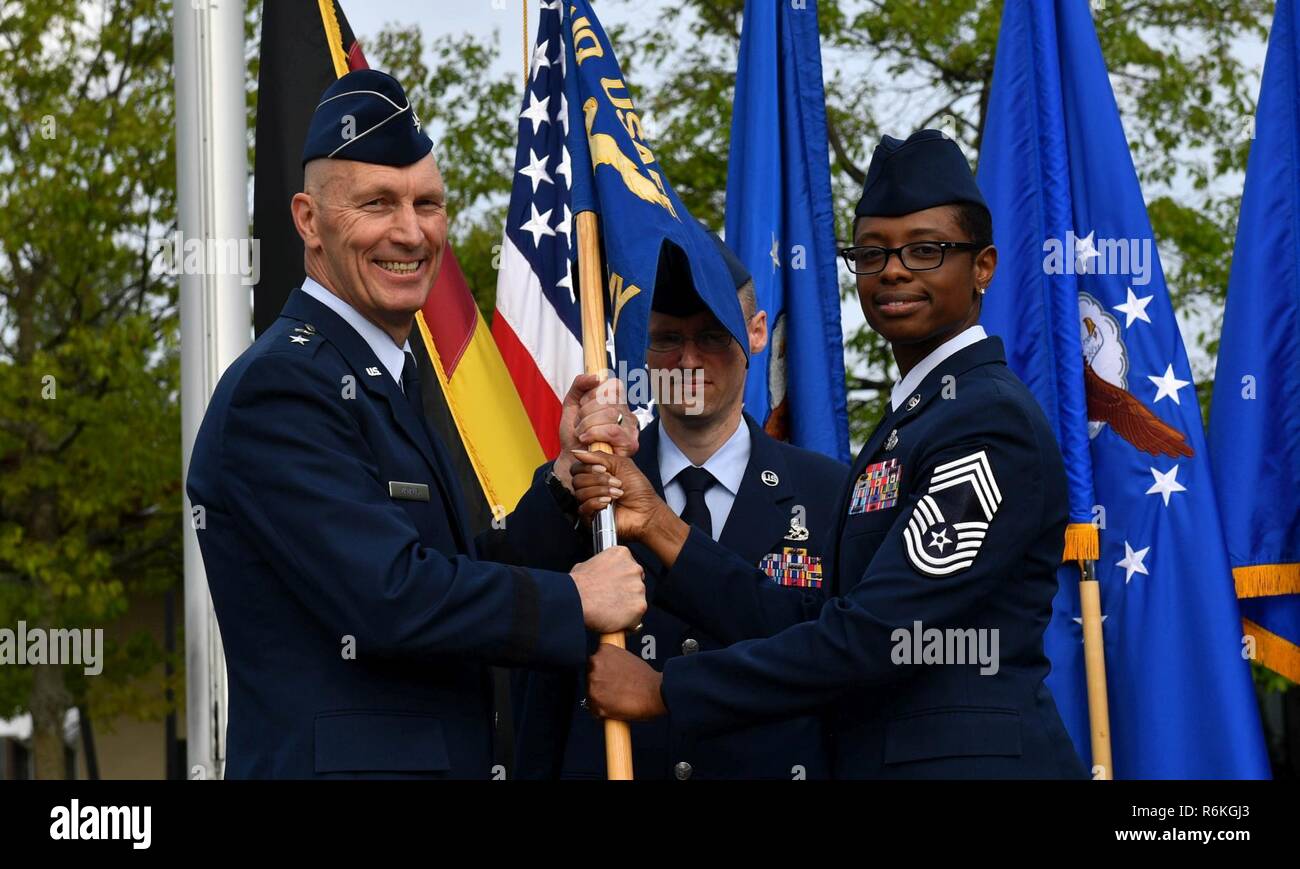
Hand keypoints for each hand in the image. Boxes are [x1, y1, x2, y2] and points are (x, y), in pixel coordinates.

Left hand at [554, 374, 637, 491]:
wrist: (571, 459)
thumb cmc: (574, 434)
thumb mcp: (571, 404)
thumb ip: (580, 384)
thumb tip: (596, 376)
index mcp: (618, 402)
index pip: (613, 385)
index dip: (592, 396)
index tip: (583, 408)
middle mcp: (628, 414)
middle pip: (609, 400)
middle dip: (586, 413)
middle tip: (579, 426)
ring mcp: (631, 429)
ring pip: (610, 414)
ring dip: (587, 425)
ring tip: (581, 434)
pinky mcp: (631, 444)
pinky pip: (612, 431)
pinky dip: (593, 434)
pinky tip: (586, 440)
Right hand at [569, 449, 672, 544]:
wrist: (647, 510)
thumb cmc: (638, 489)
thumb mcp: (621, 464)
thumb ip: (599, 456)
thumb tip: (577, 451)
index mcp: (594, 475)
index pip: (577, 468)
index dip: (588, 467)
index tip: (605, 469)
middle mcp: (589, 488)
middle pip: (577, 480)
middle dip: (598, 480)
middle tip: (616, 482)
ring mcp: (589, 503)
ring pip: (580, 493)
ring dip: (601, 491)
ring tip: (617, 493)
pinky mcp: (590, 518)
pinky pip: (583, 507)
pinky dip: (597, 502)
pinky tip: (609, 503)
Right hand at [569, 545, 646, 633]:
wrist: (575, 601)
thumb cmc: (577, 586)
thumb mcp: (587, 565)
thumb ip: (601, 567)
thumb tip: (600, 574)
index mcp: (622, 554)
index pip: (630, 567)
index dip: (622, 580)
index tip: (615, 586)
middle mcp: (634, 568)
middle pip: (637, 583)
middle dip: (626, 593)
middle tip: (611, 600)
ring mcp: (639, 587)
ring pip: (638, 601)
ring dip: (627, 607)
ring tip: (609, 610)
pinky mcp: (640, 606)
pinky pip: (637, 618)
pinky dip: (627, 622)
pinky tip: (613, 620)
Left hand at [587, 643, 666, 720]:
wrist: (656, 693)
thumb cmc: (646, 678)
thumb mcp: (628, 658)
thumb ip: (613, 661)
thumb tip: (608, 668)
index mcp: (604, 651)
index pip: (594, 660)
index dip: (601, 669)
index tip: (607, 675)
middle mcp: (596, 665)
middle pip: (590, 675)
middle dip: (600, 682)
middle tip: (614, 688)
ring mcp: (594, 684)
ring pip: (590, 692)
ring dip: (600, 696)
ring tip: (616, 699)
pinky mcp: (596, 703)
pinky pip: (594, 709)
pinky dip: (602, 711)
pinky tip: (615, 707)